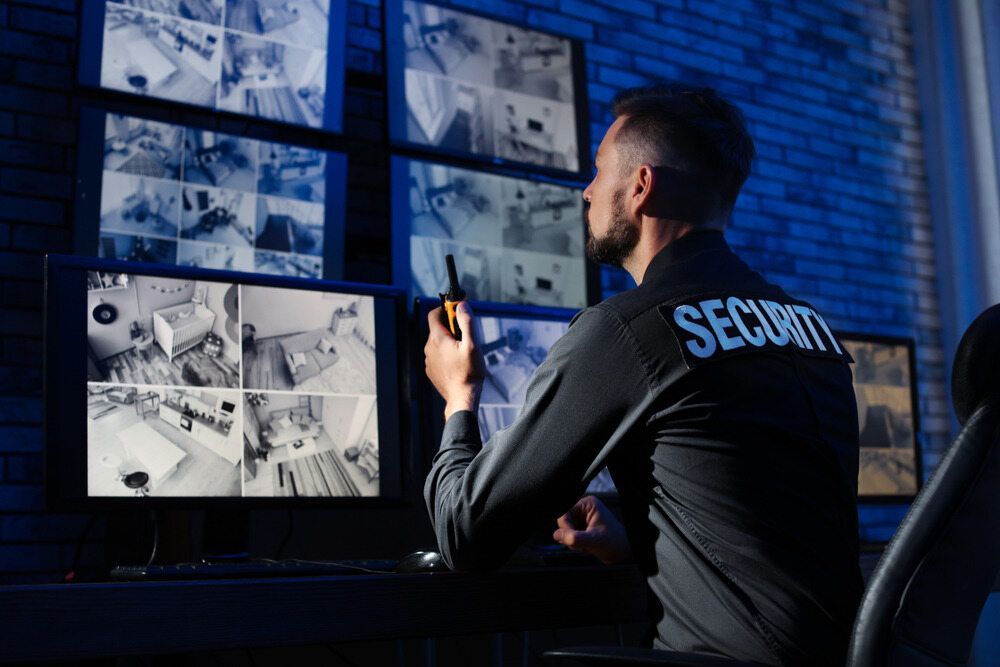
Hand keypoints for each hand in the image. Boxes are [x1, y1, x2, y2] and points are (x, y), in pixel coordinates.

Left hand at [425, 302, 485, 419]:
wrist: (462, 398)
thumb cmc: (469, 373)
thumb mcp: (472, 344)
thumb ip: (466, 322)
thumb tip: (461, 305)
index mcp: (437, 338)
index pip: (434, 314)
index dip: (445, 308)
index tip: (457, 309)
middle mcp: (429, 347)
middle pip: (438, 328)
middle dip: (451, 327)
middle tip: (466, 335)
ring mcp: (429, 359)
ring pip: (438, 343)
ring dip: (449, 342)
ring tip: (464, 352)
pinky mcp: (431, 370)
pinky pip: (438, 355)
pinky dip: (446, 354)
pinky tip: (458, 363)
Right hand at [553, 495, 631, 564]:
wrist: (622, 553)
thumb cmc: (615, 542)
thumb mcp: (594, 540)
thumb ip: (575, 538)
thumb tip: (557, 534)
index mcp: (588, 505)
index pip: (564, 513)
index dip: (565, 527)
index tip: (570, 538)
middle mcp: (584, 510)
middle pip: (563, 523)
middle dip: (571, 536)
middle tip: (582, 544)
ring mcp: (582, 520)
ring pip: (565, 532)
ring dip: (573, 542)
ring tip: (586, 546)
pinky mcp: (581, 530)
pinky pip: (569, 538)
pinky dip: (575, 545)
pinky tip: (585, 547)